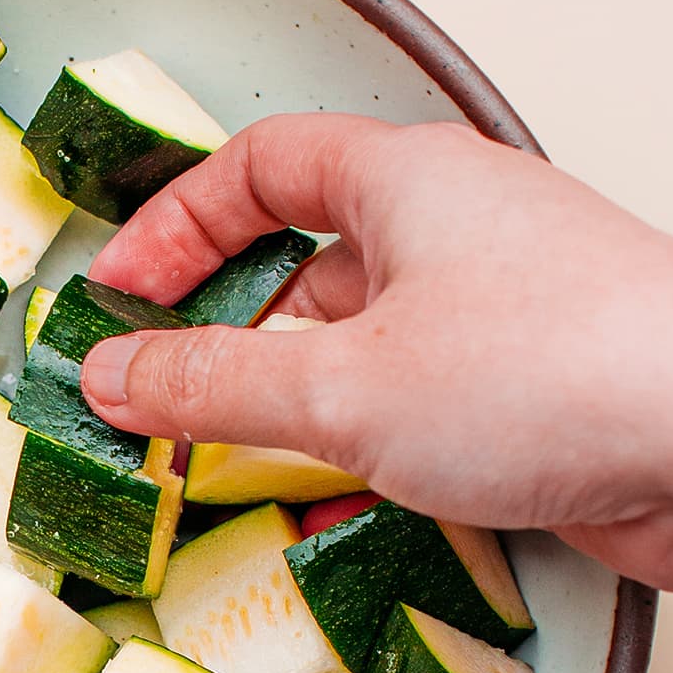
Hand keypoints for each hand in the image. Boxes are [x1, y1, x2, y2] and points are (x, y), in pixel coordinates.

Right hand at [82, 114, 672, 587]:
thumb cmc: (555, 373)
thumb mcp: (340, 385)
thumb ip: (212, 384)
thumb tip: (116, 375)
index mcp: (407, 180)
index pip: (261, 165)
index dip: (177, 223)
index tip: (121, 293)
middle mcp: (455, 234)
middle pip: (302, 262)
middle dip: (222, 333)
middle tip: (157, 395)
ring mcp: (498, 317)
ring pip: (358, 347)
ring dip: (287, 405)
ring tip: (225, 463)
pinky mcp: (532, 397)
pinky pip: (413, 410)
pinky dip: (357, 450)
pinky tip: (327, 506)